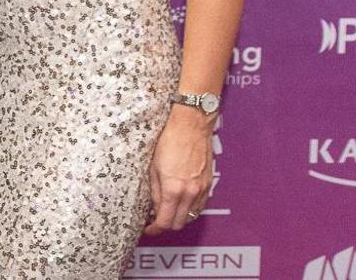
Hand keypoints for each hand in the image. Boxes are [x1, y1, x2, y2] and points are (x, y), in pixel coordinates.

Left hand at [143, 107, 212, 233]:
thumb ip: (155, 191)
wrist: (191, 125)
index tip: (148, 229)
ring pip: (191, 217)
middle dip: (166, 226)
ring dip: (179, 218)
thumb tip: (154, 208)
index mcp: (174, 189)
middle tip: (154, 221)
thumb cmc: (169, 141)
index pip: (165, 222)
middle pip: (180, 224)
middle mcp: (190, 193)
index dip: (155, 229)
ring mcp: (202, 189)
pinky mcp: (208, 184)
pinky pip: (200, 206)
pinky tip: (180, 202)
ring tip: (166, 210)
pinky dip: (190, 210)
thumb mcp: (153, 167)